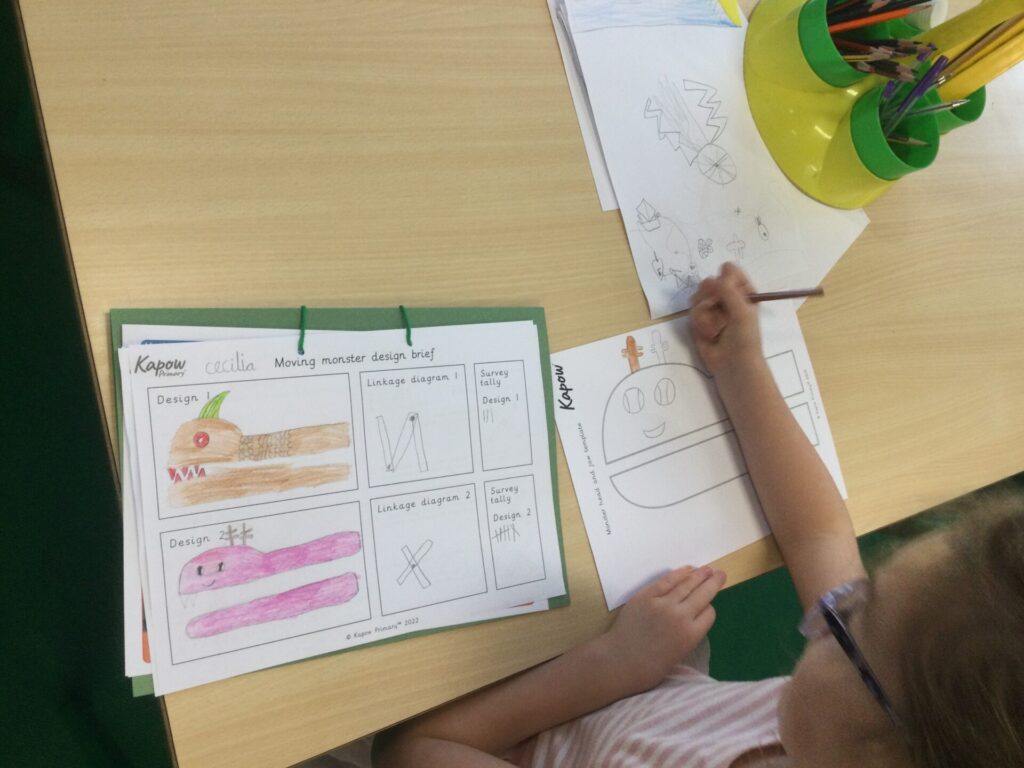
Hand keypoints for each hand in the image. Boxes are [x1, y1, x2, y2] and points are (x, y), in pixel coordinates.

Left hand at [600, 566, 725, 694]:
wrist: (620, 661)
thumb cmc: (650, 667)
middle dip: (713, 583)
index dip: (709, 608)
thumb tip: (693, 616)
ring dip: (699, 575)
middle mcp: (681, 616)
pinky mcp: (646, 596)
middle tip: (721, 573)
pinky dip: (678, 574)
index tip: (707, 606)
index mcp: (691, 635)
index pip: (709, 613)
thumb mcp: (679, 654)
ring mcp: (663, 604)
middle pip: (703, 594)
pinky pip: (666, 581)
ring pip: (686, 585)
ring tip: (708, 568)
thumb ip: (689, 634)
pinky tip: (687, 569)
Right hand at [689, 262, 761, 375]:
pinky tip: (709, 333)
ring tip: (716, 327)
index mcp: (743, 291)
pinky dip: (700, 322)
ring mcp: (712, 309)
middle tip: (716, 306)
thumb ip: (727, 290)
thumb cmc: (744, 338)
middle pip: (710, 281)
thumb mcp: (741, 310)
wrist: (733, 364)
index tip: (725, 288)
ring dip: (705, 312)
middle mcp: (726, 297)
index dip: (725, 278)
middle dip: (710, 295)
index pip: (730, 271)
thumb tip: (710, 278)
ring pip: (698, 296)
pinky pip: (693, 311)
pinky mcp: (700, 320)